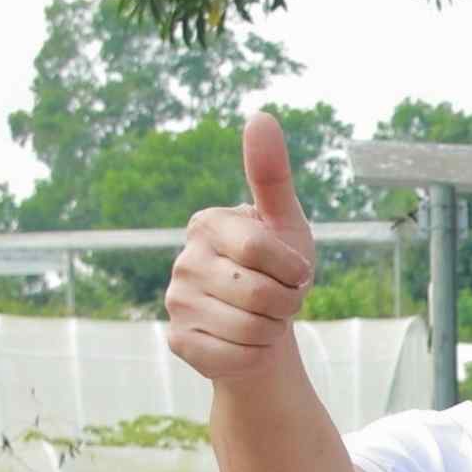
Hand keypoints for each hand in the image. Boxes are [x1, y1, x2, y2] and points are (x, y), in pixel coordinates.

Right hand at [164, 110, 318, 384]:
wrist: (263, 327)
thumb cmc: (277, 269)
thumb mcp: (284, 222)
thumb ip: (272, 173)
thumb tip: (260, 115)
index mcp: (207, 224)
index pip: (263, 250)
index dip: (294, 270)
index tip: (295, 272)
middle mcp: (184, 260)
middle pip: (260, 294)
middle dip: (286, 303)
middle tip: (280, 299)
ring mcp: (176, 302)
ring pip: (250, 329)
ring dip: (272, 330)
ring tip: (263, 318)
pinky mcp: (179, 341)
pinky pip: (234, 356)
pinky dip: (254, 354)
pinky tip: (245, 342)